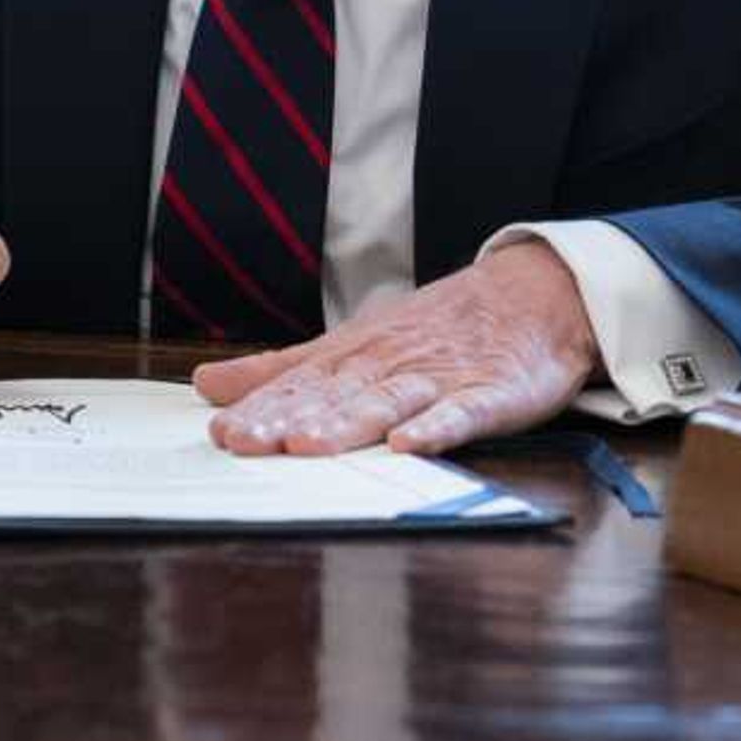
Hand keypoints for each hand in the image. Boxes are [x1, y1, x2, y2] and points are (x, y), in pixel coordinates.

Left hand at [193, 239, 599, 456]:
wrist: (532, 295)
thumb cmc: (437, 328)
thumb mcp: (353, 342)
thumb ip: (283, 369)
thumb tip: (207, 383)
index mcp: (355, 355)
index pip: (301, 384)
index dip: (261, 408)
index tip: (220, 432)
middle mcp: (391, 364)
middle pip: (334, 394)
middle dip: (287, 419)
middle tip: (245, 442)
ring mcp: (441, 377)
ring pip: (386, 401)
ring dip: (346, 423)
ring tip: (308, 445)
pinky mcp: (490, 394)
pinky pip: (461, 413)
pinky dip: (436, 427)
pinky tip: (410, 443)